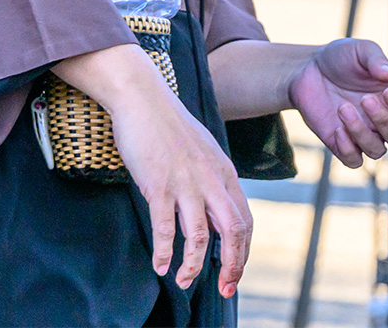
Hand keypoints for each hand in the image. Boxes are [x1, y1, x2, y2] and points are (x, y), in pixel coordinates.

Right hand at [54, 44, 252, 297]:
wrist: (142, 97)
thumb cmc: (168, 126)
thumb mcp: (202, 151)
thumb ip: (211, 178)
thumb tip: (215, 208)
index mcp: (224, 172)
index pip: (244, 220)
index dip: (243, 252)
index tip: (234, 274)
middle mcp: (211, 179)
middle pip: (234, 230)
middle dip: (233, 265)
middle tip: (223, 290)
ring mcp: (186, 182)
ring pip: (201, 235)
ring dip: (194, 265)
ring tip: (183, 282)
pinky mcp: (159, 183)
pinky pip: (166, 227)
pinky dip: (165, 251)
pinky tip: (160, 266)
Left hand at [287, 38, 387, 166]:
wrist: (307, 69)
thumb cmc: (340, 58)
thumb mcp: (360, 50)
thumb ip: (376, 59)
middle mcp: (383, 120)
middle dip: (385, 122)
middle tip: (365, 99)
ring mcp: (363, 134)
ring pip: (377, 151)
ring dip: (361, 132)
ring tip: (342, 107)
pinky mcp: (341, 144)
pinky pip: (354, 161)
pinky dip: (348, 149)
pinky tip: (336, 129)